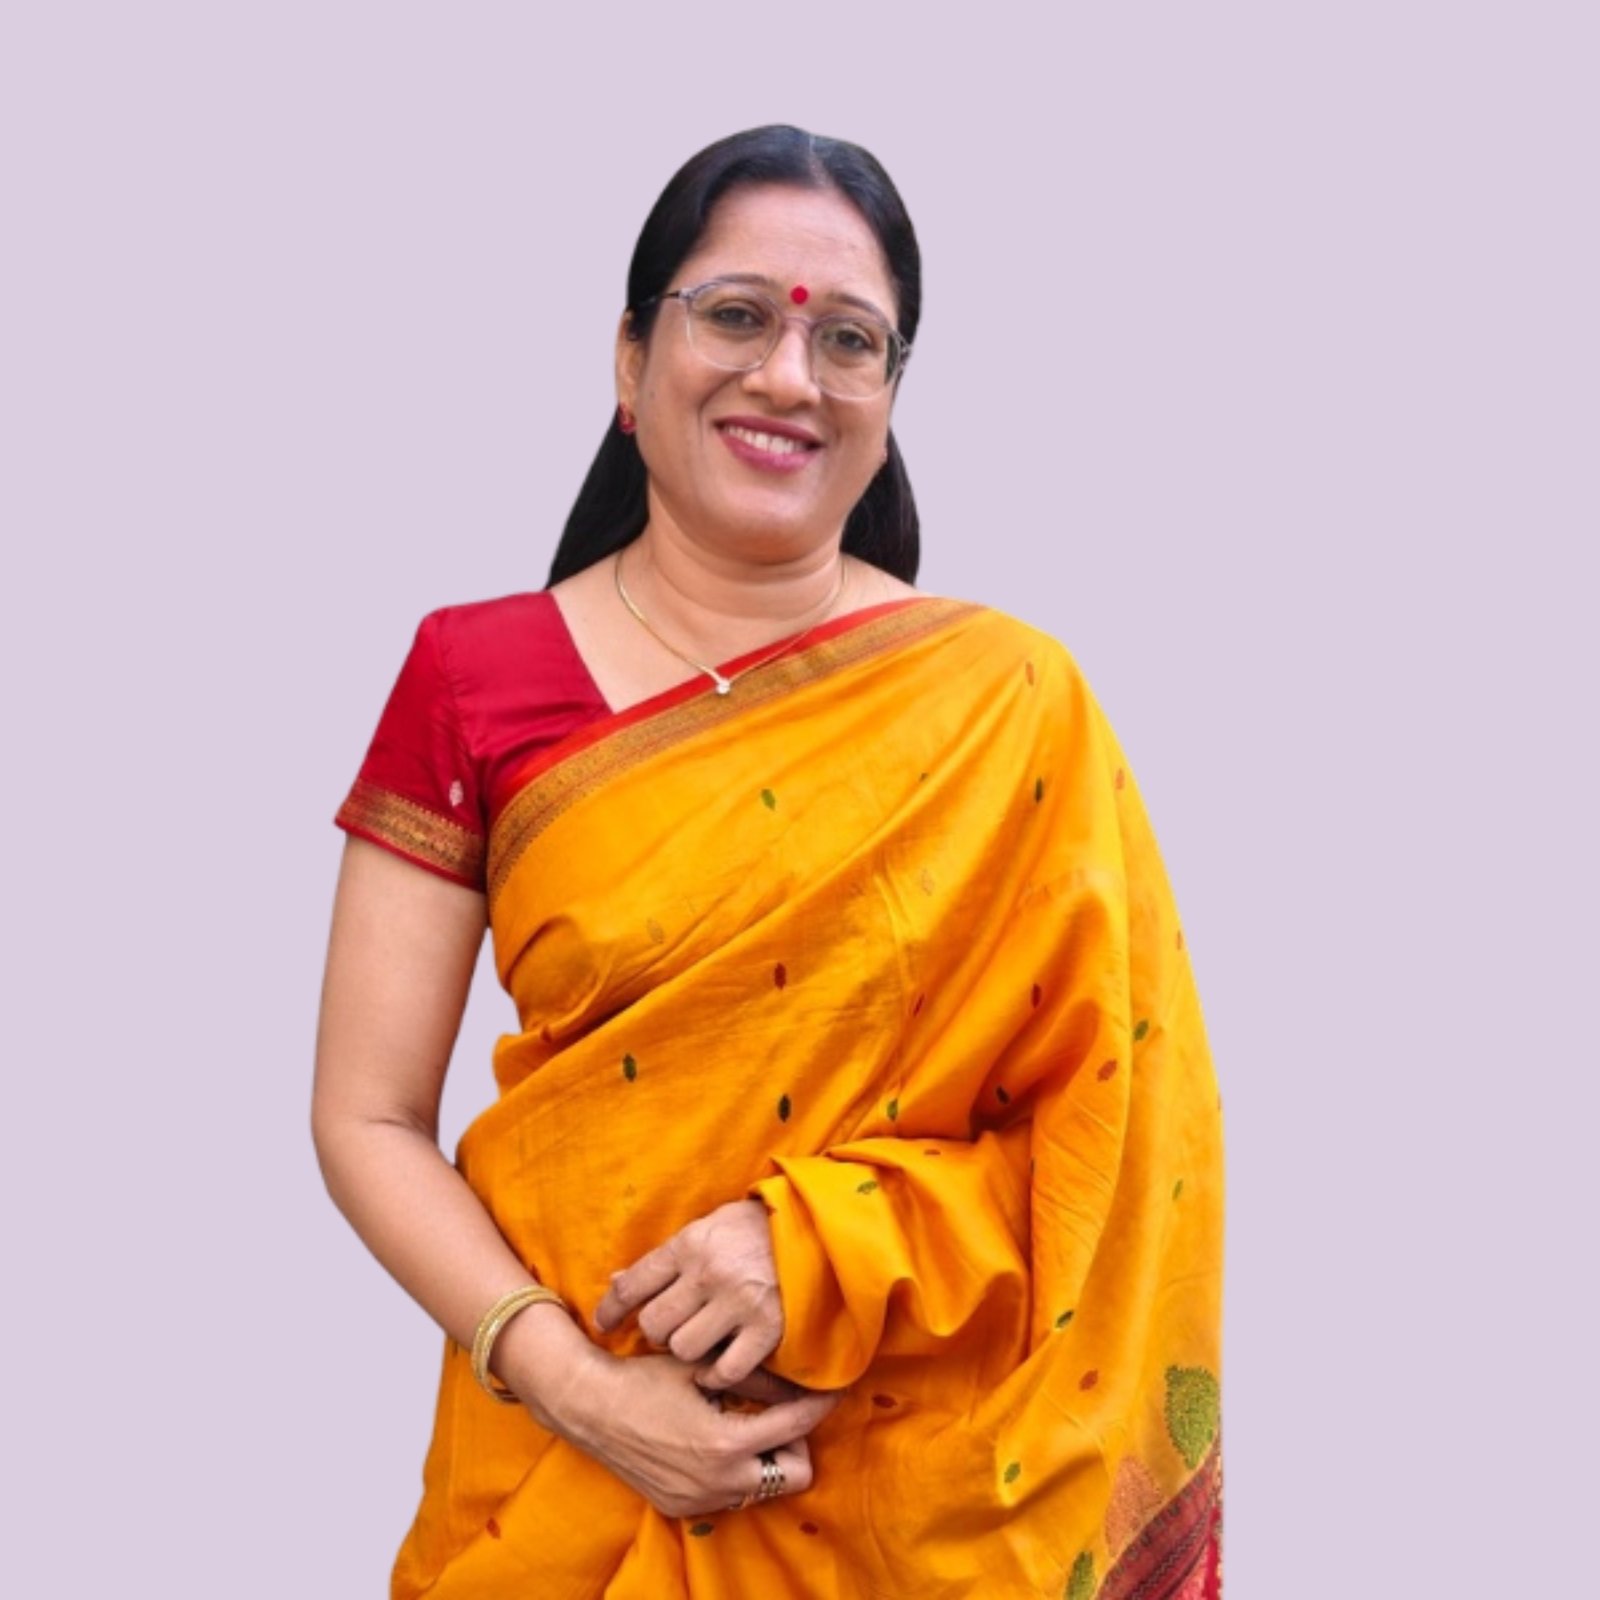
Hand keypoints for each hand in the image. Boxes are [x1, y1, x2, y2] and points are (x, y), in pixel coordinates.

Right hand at [551, 1350, 837, 1519]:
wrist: (591, 1407)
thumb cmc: (646, 1378)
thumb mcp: (704, 1368)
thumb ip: (756, 1380)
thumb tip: (796, 1387)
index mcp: (727, 1444)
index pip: (795, 1427)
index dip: (819, 1405)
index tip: (833, 1390)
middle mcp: (719, 1482)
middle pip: (795, 1473)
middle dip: (794, 1442)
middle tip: (780, 1412)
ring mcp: (700, 1500)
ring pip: (762, 1486)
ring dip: (765, 1457)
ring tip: (746, 1421)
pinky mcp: (682, 1507)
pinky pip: (730, 1493)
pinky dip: (735, 1469)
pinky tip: (716, 1439)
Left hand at [595, 1199, 782, 1388]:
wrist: (819, 1230)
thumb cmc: (757, 1228)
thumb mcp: (709, 1227)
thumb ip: (668, 1257)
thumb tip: (617, 1280)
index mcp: (691, 1243)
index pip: (633, 1283)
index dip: (611, 1309)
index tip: (604, 1323)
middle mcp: (709, 1273)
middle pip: (654, 1324)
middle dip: (656, 1331)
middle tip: (670, 1328)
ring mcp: (739, 1302)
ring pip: (683, 1348)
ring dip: (687, 1350)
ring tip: (699, 1340)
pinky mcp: (766, 1329)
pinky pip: (724, 1369)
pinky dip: (717, 1374)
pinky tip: (719, 1365)